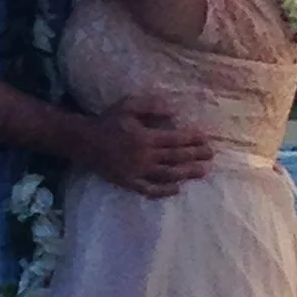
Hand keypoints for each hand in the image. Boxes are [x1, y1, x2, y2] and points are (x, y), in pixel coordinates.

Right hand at [77, 104, 212, 196]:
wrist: (85, 142)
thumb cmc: (109, 121)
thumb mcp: (128, 105)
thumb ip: (151, 105)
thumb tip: (174, 110)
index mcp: (145, 136)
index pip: (175, 139)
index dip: (192, 139)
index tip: (205, 139)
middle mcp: (144, 156)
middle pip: (175, 157)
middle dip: (196, 155)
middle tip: (211, 154)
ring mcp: (137, 172)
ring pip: (168, 174)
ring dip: (187, 173)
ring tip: (203, 171)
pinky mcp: (129, 183)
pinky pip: (150, 190)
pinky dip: (165, 191)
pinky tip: (177, 189)